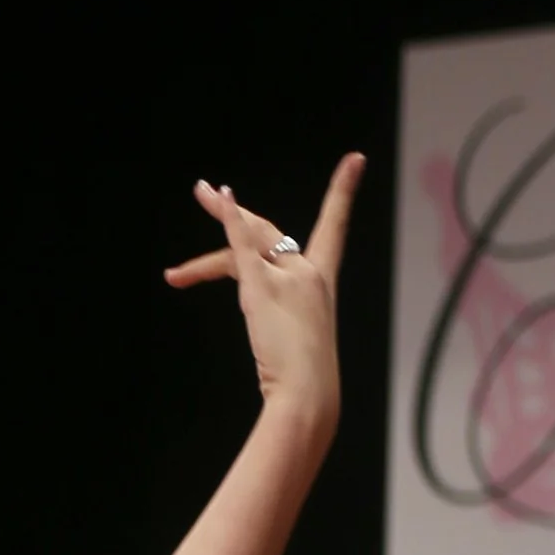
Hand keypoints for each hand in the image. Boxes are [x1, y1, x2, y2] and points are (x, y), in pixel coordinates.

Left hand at [164, 152, 363, 426]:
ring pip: (247, 237)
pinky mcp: (263, 288)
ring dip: (221, 214)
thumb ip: (283, 316)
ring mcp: (287, 277)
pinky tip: (217, 196)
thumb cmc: (305, 381)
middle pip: (270, 231)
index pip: (333, 228)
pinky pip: (241, 246)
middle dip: (238, 210)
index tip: (354, 160)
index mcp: (322, 282)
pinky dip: (228, 218)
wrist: (309, 395)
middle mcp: (309, 273)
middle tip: (208, 191)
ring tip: (201, 192)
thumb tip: (263, 313)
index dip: (342, 193)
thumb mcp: (297, 338)